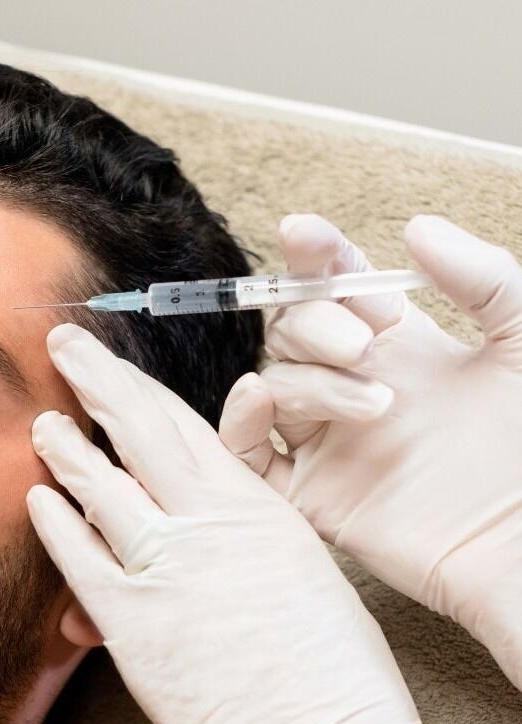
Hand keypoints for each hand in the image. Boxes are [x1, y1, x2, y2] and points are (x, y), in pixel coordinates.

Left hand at [28, 323, 438, 723]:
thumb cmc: (332, 670)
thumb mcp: (301, 569)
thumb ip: (248, 523)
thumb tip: (205, 498)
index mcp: (256, 506)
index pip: (184, 424)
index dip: (139, 387)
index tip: (112, 361)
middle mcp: (207, 523)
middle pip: (139, 431)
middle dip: (96, 380)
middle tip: (63, 345)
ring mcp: (165, 568)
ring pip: (100, 487)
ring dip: (66, 451)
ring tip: (43, 425)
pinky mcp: (131, 623)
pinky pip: (79, 558)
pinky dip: (55, 525)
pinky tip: (37, 501)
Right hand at [219, 214, 521, 688]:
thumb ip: (483, 275)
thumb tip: (415, 228)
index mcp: (404, 350)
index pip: (339, 287)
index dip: (316, 256)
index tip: (305, 234)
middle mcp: (358, 388)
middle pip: (293, 329)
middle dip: (315, 322)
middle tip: (363, 344)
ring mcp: (330, 442)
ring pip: (273, 383)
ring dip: (309, 379)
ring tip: (377, 404)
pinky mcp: (310, 494)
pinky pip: (246, 449)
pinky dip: (240, 418)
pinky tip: (264, 400)